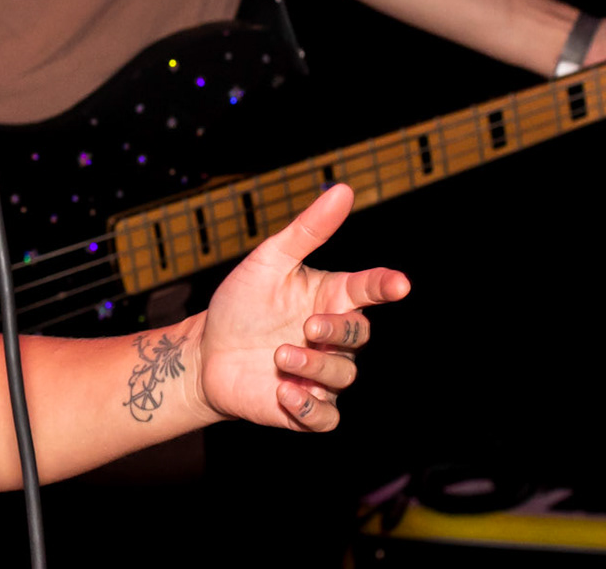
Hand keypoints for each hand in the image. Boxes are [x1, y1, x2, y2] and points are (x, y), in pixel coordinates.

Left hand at [192, 184, 408, 431]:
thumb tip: (342, 189)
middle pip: (359, 336)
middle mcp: (333, 337)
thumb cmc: (240, 303)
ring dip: (314, 366)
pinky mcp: (306, 408)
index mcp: (329, 298)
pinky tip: (285, 390)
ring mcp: (322, 374)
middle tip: (308, 326)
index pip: (368, 289)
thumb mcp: (268, 261)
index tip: (399, 283)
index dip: (385, 286)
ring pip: (343, 377)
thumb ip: (307, 230)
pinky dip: (309, 406)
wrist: (206, 352)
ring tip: (280, 354)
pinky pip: (325, 417)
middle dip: (339, 331)